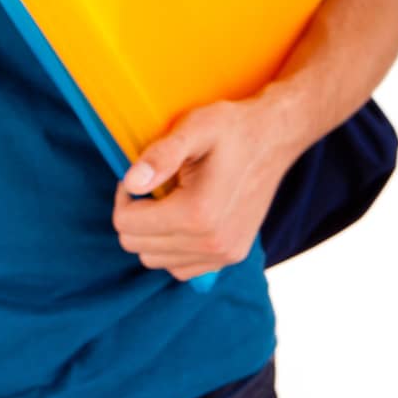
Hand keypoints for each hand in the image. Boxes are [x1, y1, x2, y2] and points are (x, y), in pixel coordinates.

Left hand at [111, 97, 289, 281]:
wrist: (273, 139)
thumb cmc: (231, 128)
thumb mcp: (194, 128)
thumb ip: (160, 156)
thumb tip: (131, 182)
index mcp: (198, 213)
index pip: (127, 224)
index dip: (124, 197)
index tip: (139, 174)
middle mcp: (212, 243)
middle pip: (138, 246)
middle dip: (134, 215)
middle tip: (151, 184)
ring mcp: (224, 254)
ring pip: (156, 260)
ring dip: (150, 233)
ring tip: (166, 200)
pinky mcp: (231, 256)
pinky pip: (181, 269)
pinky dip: (170, 249)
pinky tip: (179, 219)